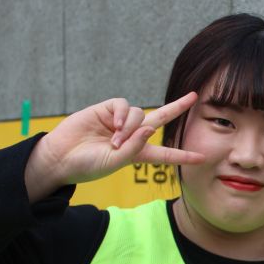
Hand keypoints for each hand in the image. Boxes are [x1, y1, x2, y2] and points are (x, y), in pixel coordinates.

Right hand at [24, 94, 204, 201]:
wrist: (61, 157)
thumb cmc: (87, 165)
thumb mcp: (115, 163)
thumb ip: (134, 147)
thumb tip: (150, 128)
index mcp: (138, 153)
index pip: (165, 154)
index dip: (183, 156)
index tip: (202, 158)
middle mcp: (133, 135)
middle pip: (161, 118)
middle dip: (177, 107)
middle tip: (194, 97)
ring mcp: (120, 121)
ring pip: (141, 115)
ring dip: (130, 128)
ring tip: (113, 141)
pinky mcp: (108, 110)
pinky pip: (125, 106)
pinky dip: (123, 115)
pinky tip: (113, 125)